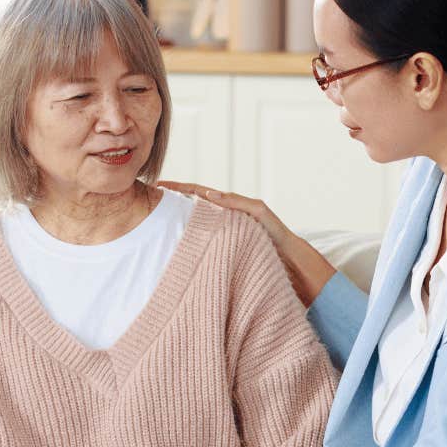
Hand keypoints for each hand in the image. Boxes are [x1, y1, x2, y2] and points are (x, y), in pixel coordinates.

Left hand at [159, 181, 335, 305]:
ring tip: (176, 188)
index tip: (155, 196)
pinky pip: (241, 204)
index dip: (178, 199)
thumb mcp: (231, 254)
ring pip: (218, 196)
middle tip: (157, 186)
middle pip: (203, 195)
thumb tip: (186, 252)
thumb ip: (213, 248)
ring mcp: (248, 209)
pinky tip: (209, 197)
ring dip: (197, 191)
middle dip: (181, 189)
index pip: (197, 205)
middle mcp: (234, 210)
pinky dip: (226, 200)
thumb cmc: (260, 259)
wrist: (292, 260)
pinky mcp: (261, 212)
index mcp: (225, 220)